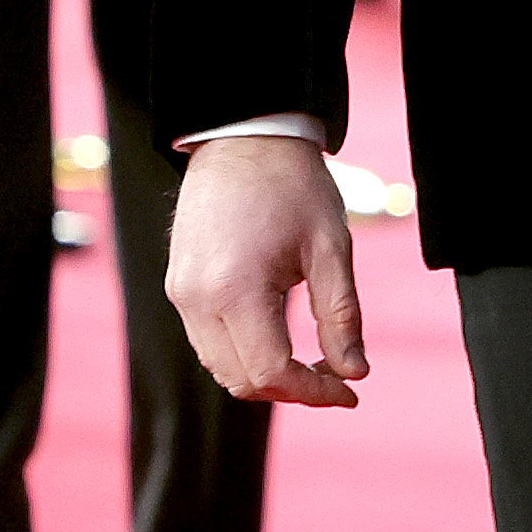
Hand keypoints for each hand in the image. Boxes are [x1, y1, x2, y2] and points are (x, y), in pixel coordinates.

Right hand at [167, 135, 368, 408]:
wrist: (243, 139)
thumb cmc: (293, 187)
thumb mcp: (332, 250)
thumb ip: (341, 317)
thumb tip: (353, 373)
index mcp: (235, 290)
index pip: (270, 371)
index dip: (313, 392)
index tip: (350, 391)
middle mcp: (196, 299)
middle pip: (240, 380)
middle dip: (292, 390)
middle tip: (338, 379)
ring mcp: (180, 293)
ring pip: (220, 366)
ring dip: (266, 376)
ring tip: (314, 362)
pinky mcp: (177, 285)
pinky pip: (207, 342)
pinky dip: (243, 354)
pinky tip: (281, 340)